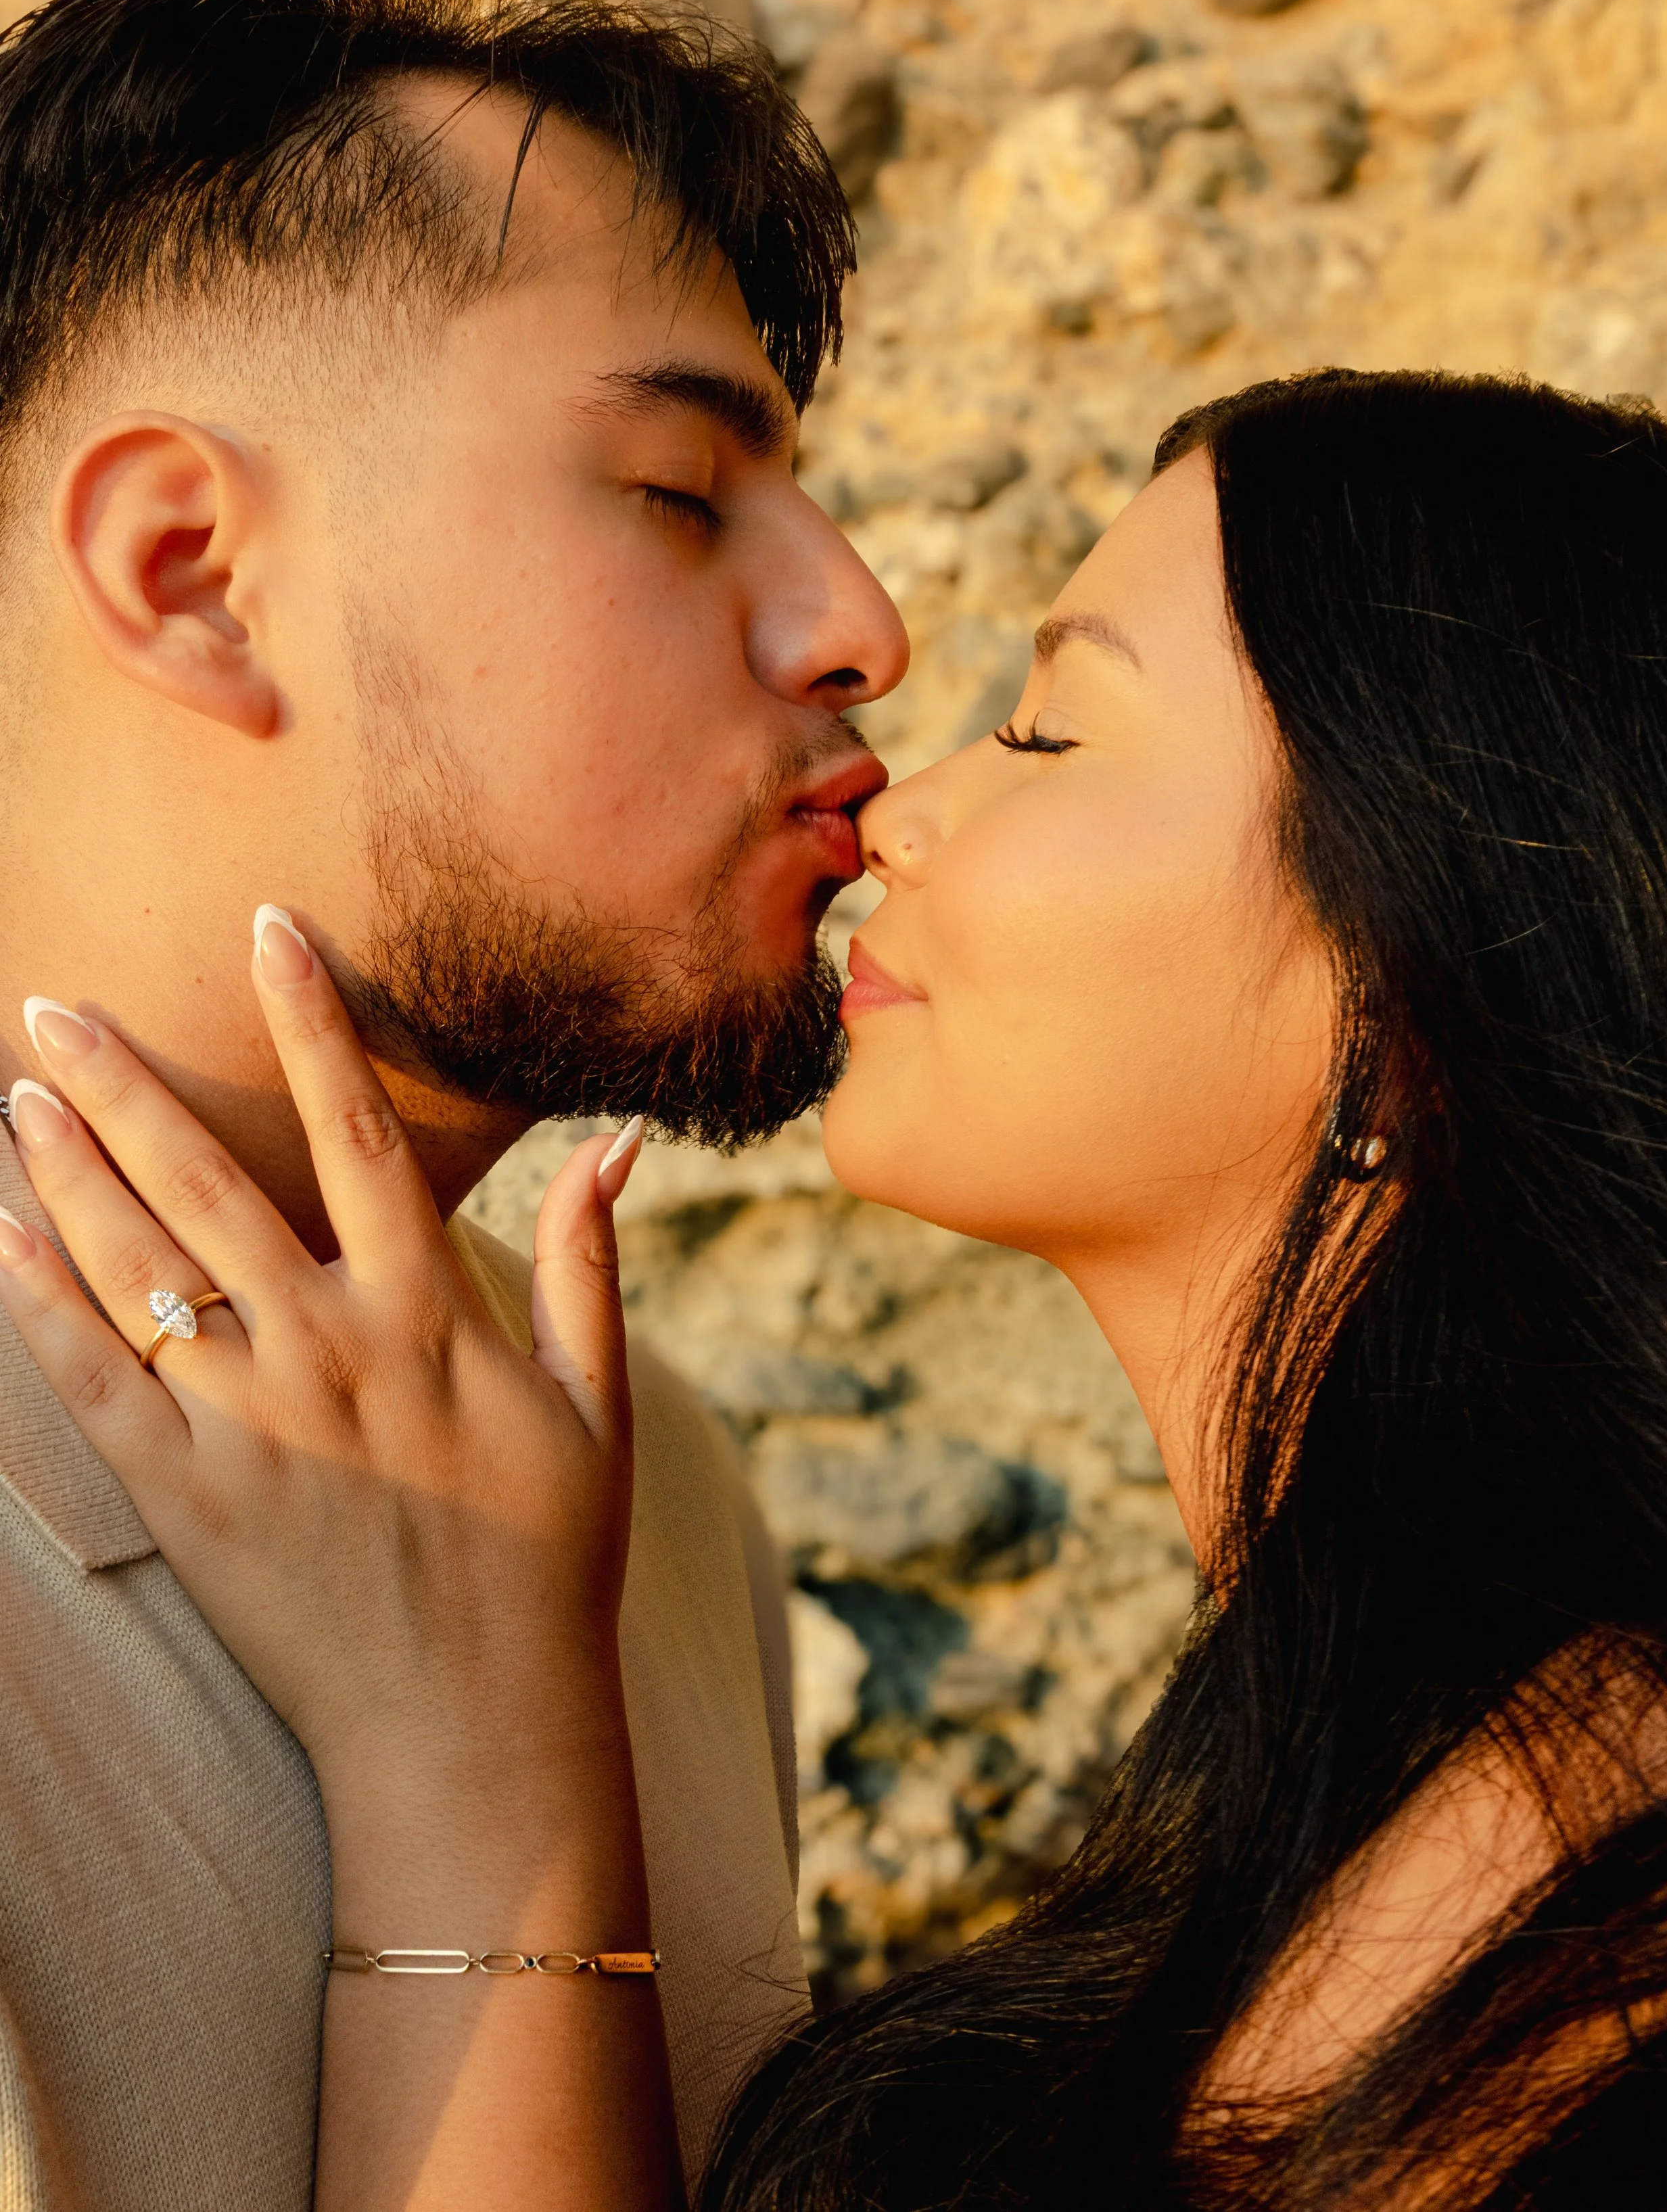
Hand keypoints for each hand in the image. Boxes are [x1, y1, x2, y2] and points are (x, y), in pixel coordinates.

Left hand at [0, 909, 644, 1854]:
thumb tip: (616, 1143)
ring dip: (66, 1167)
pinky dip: (35, 1300)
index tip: (266, 928)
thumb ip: (590, 1263)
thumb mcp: (599, 1405)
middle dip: (125, 1081)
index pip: (357, 1129)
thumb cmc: (547, 1563)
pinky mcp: (185, 1494)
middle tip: (56, 1004)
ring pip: (136, 1261)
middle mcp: (329, 1346)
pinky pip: (93, 1376)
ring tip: (17, 1092)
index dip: (311, 1020)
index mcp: (430, 1311)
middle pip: (207, 1178)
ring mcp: (249, 1420)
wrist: (474, 1729)